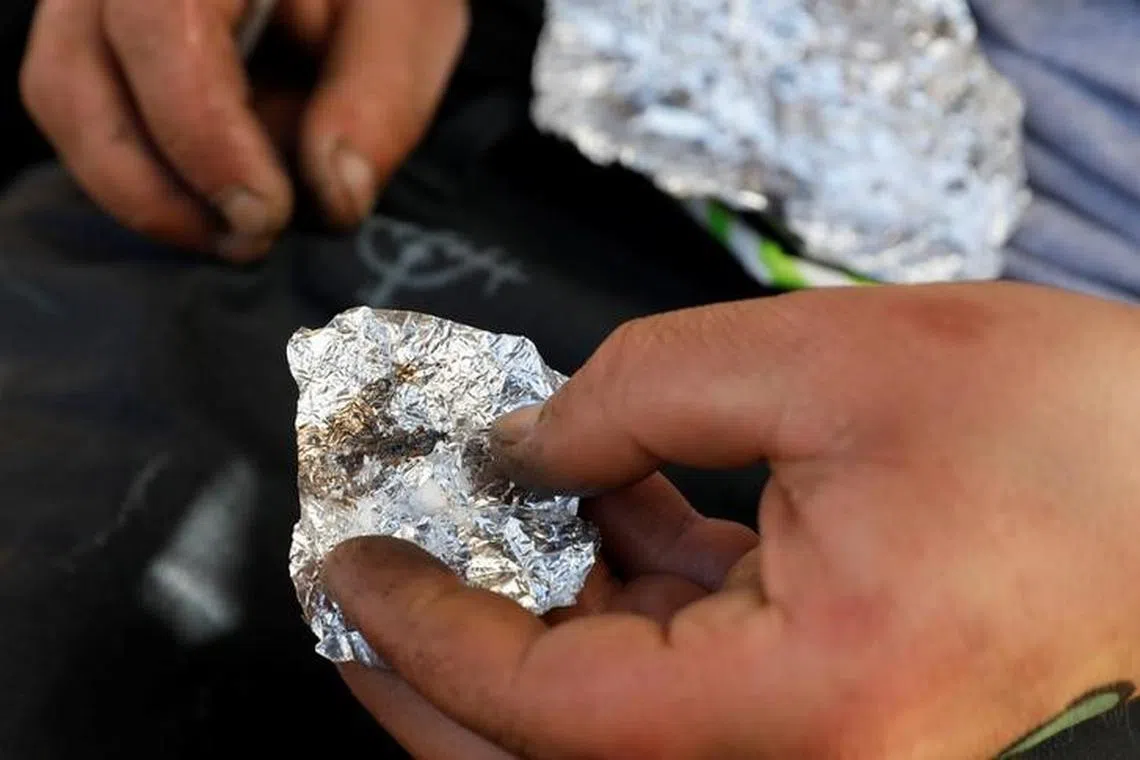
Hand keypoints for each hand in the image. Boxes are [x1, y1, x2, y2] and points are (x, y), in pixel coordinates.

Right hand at [20, 0, 467, 259]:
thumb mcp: (406, 24)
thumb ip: (380, 98)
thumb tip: (335, 195)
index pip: (157, 25)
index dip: (200, 134)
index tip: (265, 214)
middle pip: (72, 78)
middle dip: (155, 191)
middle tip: (249, 241)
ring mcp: (92, 3)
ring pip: (63, 105)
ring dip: (144, 196)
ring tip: (237, 233)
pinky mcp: (95, 45)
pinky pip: (83, 120)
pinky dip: (145, 179)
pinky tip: (216, 207)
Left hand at [324, 283, 1139, 757]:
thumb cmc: (1068, 430)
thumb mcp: (827, 361)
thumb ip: (637, 394)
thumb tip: (522, 448)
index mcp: (812, 708)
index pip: (546, 710)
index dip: (422, 632)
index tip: (349, 565)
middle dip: (442, 675)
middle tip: (372, 585)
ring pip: (615, 740)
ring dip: (537, 632)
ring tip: (496, 522)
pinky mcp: (838, 736)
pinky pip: (690, 705)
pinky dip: (628, 624)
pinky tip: (610, 527)